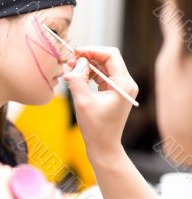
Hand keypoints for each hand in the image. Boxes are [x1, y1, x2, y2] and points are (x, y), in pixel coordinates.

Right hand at [63, 46, 138, 162]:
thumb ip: (78, 80)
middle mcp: (126, 83)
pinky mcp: (115, 91)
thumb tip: (74, 65)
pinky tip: (78, 77)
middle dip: (89, 57)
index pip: (110, 55)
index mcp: (124, 84)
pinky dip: (90, 73)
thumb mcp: (83, 102)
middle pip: (108, 58)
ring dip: (88, 65)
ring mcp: (122, 87)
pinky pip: (103, 75)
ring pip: (104, 66)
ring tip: (72, 69)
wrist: (104, 147)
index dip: (92, 50)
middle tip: (71, 61)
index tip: (77, 52)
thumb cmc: (96, 128)